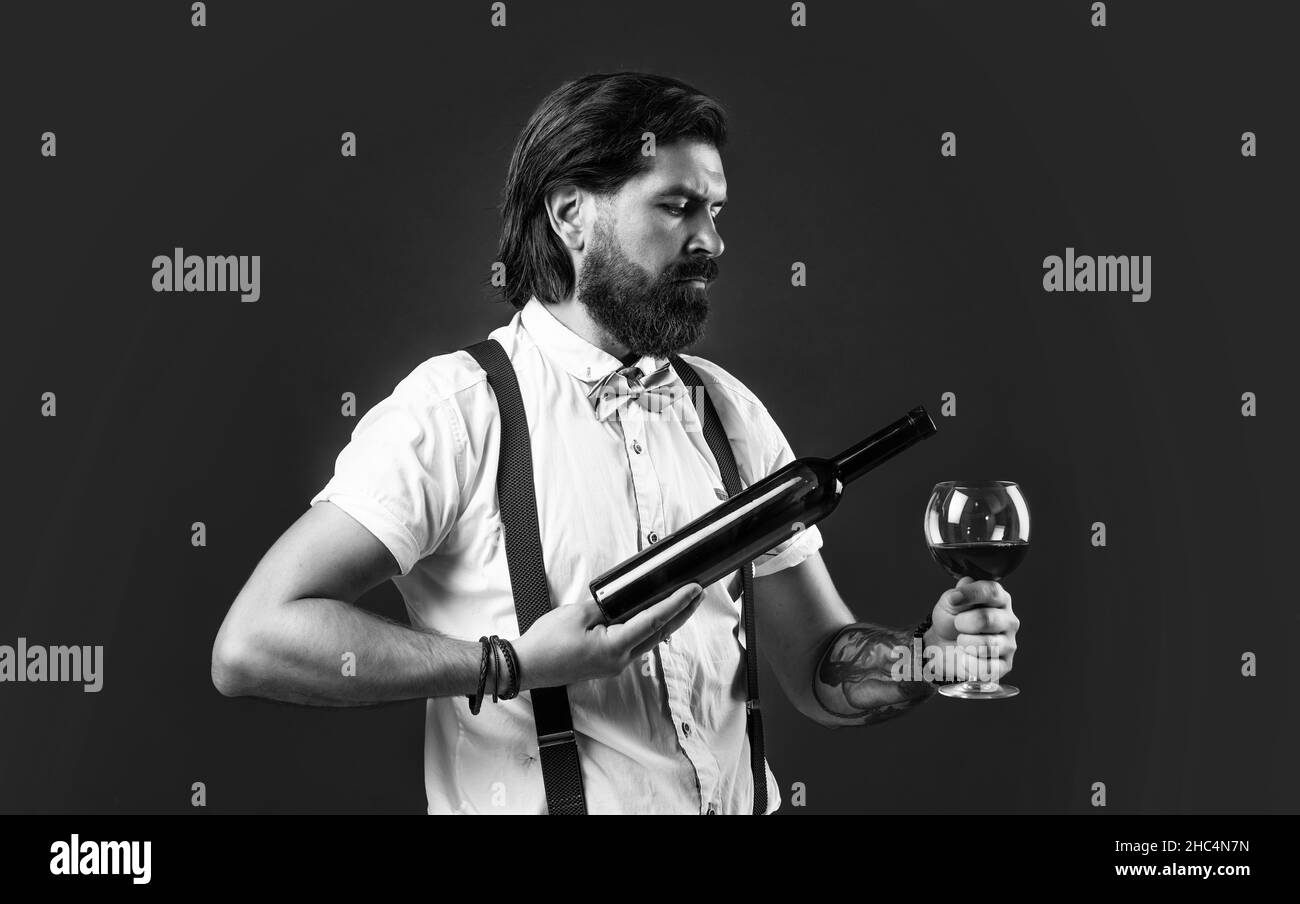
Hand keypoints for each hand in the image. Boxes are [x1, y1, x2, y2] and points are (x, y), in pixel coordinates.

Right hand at [512, 583, 705, 691]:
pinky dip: (648, 629)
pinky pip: (634, 645)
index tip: (694, 590)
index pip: (654, 620)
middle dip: (680, 613)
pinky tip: (650, 619)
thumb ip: (604, 606)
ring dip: (666, 621)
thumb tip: (620, 602)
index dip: (677, 603)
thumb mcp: (577, 614)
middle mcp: (620, 660)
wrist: (526, 667)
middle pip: (659, 633)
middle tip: (697, 595)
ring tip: (680, 604)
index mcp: (615, 647)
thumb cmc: (546, 643)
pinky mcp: (605, 664)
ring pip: (648, 640)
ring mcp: (613, 665)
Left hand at [924, 576, 1019, 682]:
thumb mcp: (949, 602)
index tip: (954, 599)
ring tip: (961, 640)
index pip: (992, 592)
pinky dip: (970, 663)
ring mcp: (1008, 644)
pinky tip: (965, 657)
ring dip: (966, 643)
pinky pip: (988, 667)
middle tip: (957, 624)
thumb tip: (966, 583)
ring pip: (988, 645)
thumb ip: (958, 593)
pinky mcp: (1004, 665)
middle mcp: (1008, 620)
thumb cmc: (951, 620)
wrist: (942, 645)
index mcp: (999, 599)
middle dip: (964, 622)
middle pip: (988, 619)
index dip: (971, 594)